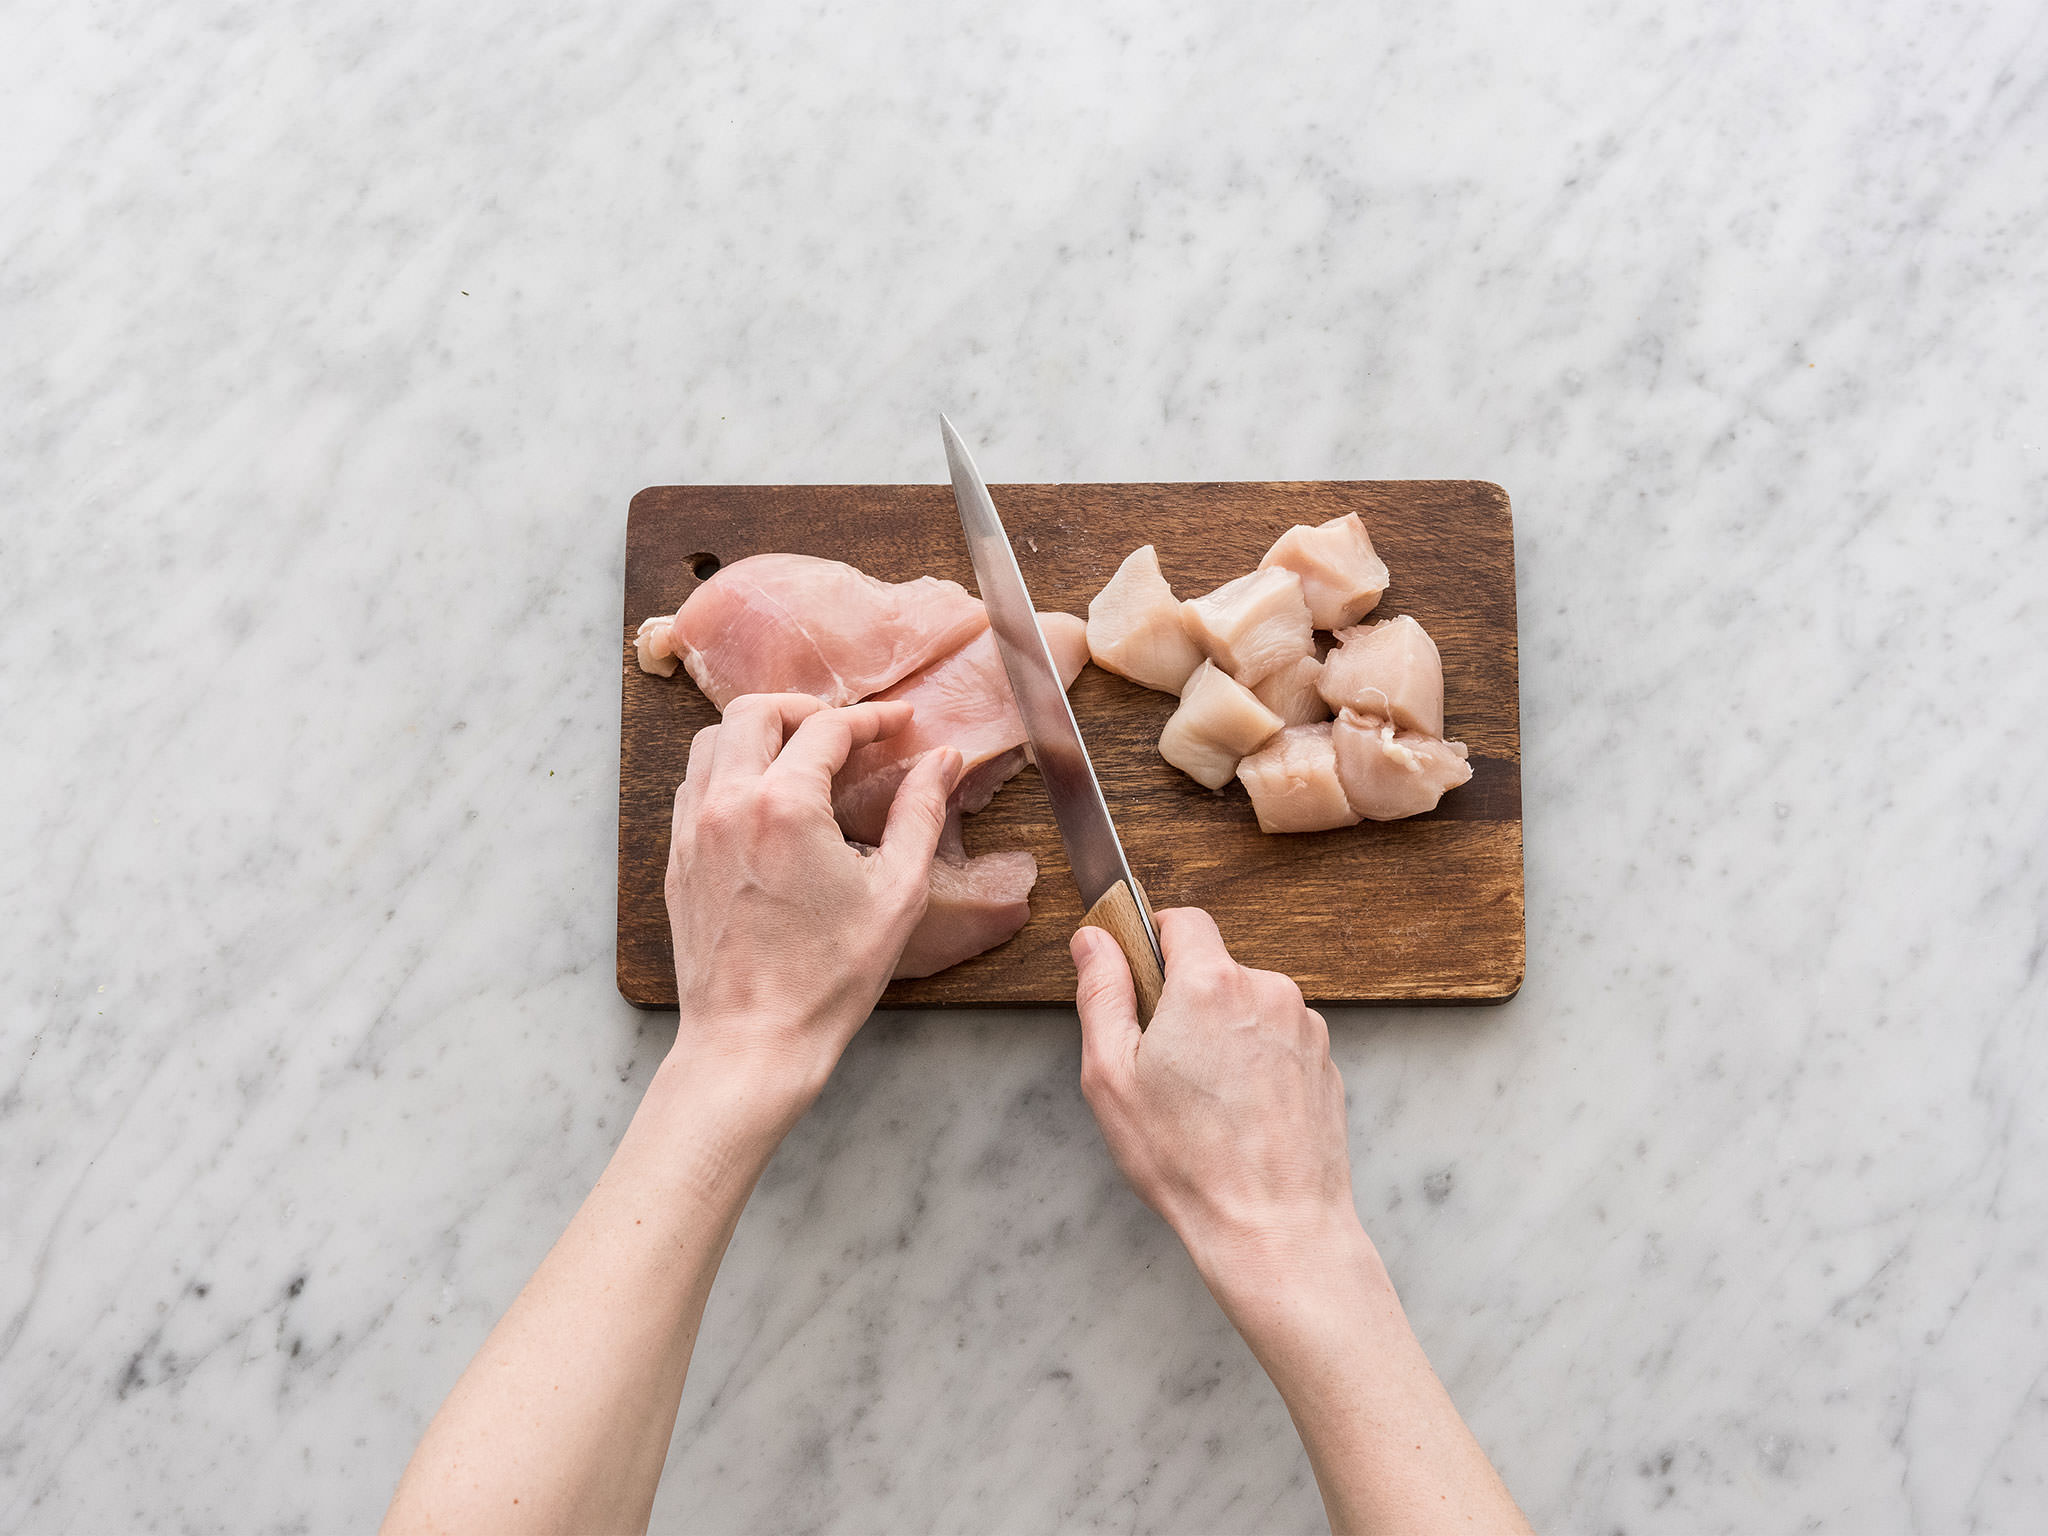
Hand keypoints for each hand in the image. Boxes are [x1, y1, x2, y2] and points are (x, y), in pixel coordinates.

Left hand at [666, 693, 961, 1122]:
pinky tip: (764, 799)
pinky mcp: (677, 859)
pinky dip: (728, 770)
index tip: (900, 723)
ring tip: (802, 758)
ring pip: (713, 741)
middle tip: (846, 732)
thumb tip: (942, 760)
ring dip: (759, 734)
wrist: (753, 1041)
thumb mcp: (897, 892)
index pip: (828, 728)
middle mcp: (728, 803)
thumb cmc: (828, 977)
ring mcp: (693, 830)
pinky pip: (694, 785)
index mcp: (784, 804)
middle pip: (755, 711)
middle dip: (805, 710)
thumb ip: (920, 813)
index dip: (873, 718)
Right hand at [1070, 908, 1363, 1303]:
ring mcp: (1304, 1027)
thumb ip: (1102, 993)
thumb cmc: (1189, 1161)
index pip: (1182, 920)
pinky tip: (1241, 1116)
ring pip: (1248, 1007)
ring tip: (1205, 1102)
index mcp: (1210, 983)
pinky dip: (1257, 1064)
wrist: (1276, 1227)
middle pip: (1215, 969)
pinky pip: (1278, 1042)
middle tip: (1162, 1066)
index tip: (1138, 977)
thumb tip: (1095, 941)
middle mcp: (1267, 990)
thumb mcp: (1111, 1076)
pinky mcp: (1325, 1062)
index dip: (1153, 940)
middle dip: (1186, 1002)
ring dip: (1224, 1035)